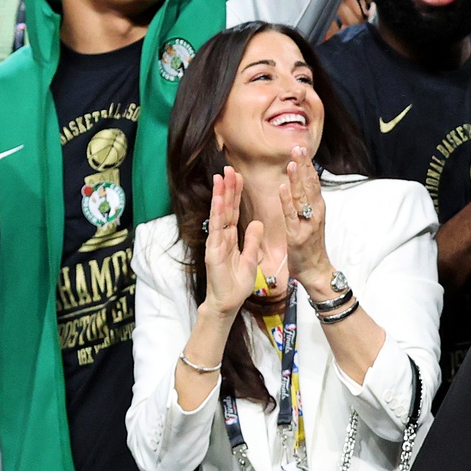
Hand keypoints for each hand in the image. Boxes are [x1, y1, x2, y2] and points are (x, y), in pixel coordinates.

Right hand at [203, 168, 263, 317]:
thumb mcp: (251, 258)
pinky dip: (216, 214)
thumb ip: (252, 240)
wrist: (227, 303)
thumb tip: (257, 222)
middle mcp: (221, 237)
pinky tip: (218, 200)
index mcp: (230, 237)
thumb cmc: (236, 283)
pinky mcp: (212, 251)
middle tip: (228, 168)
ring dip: (220, 195)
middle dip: (227, 188)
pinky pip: (216, 229)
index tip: (238, 176)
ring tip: (221, 177)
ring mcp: (215, 243)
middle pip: (225, 208)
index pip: (233, 211)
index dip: (235, 194)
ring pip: (218, 215)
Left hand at [278, 145, 332, 284]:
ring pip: (302, 197)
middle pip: (310, 185)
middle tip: (299, 147)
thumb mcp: (312, 220)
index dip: (307, 165)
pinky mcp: (297, 235)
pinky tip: (283, 188)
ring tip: (292, 162)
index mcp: (318, 207)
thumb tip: (300, 184)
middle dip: (304, 165)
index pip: (313, 181)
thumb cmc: (311, 245)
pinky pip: (291, 215)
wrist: (316, 270)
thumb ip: (306, 203)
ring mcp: (308, 224)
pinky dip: (287, 201)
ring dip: (297, 179)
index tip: (301, 148)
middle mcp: (316, 212)